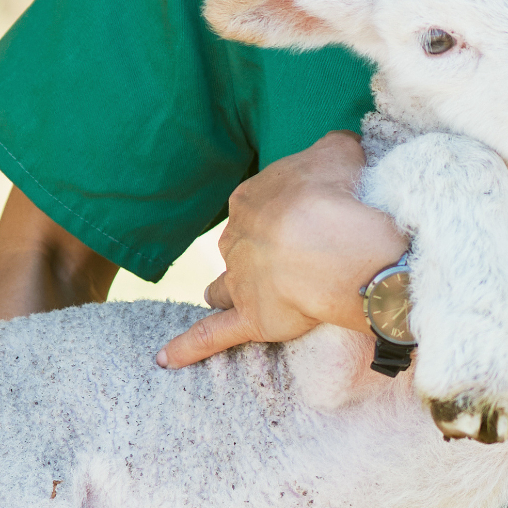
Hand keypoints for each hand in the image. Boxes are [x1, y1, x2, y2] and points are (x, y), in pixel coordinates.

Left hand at [155, 132, 405, 367]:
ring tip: (238, 299)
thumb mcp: (339, 152)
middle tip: (295, 259)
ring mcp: (240, 280)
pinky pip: (210, 336)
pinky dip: (188, 348)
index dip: (282, 216)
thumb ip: (332, 149)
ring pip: (222, 288)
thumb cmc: (341, 194)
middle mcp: (236, 238)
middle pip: (240, 246)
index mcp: (250, 197)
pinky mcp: (250, 319)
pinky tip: (166, 359)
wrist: (337, 244)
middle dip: (258, 253)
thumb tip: (336, 148)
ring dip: (228, 291)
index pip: (256, 206)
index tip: (306, 221)